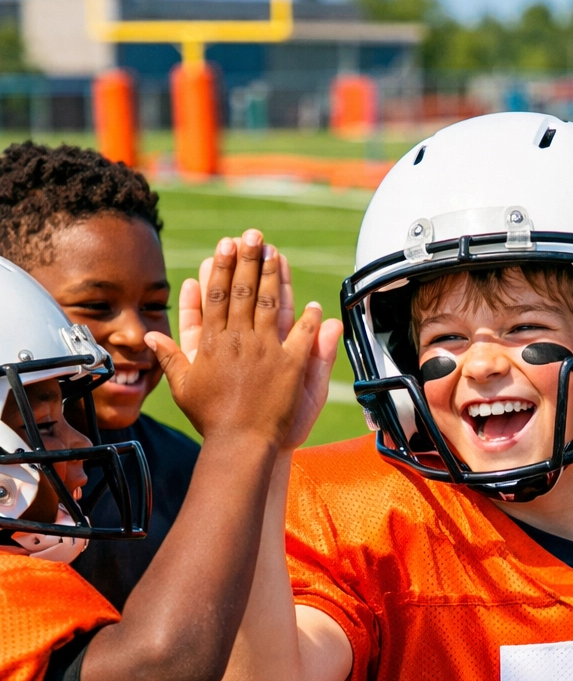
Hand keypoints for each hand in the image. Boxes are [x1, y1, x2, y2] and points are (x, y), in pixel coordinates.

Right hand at [148, 229, 330, 447]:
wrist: (240, 444)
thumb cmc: (210, 419)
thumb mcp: (183, 387)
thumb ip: (171, 358)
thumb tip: (151, 337)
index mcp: (214, 343)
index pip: (219, 297)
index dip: (223, 269)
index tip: (226, 246)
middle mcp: (240, 342)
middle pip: (245, 293)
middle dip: (249, 260)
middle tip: (253, 235)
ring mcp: (267, 352)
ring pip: (271, 306)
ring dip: (274, 278)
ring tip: (276, 254)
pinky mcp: (290, 367)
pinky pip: (302, 339)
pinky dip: (308, 321)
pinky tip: (312, 305)